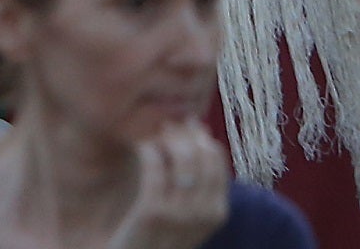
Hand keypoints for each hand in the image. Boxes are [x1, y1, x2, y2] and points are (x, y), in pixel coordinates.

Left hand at [111, 122, 230, 248]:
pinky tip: (142, 144)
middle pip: (203, 155)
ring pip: (183, 158)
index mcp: (217, 212)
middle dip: (188, 133)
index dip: (203, 138)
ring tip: (157, 130)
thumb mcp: (189, 216)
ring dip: (170, 137)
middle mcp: (203, 213)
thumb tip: (201, 131)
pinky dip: (149, 148)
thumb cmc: (160, 239)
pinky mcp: (153, 212)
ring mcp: (179, 213)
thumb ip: (199, 184)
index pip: (218, 160)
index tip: (188, 126)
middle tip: (171, 122)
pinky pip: (156, 167)